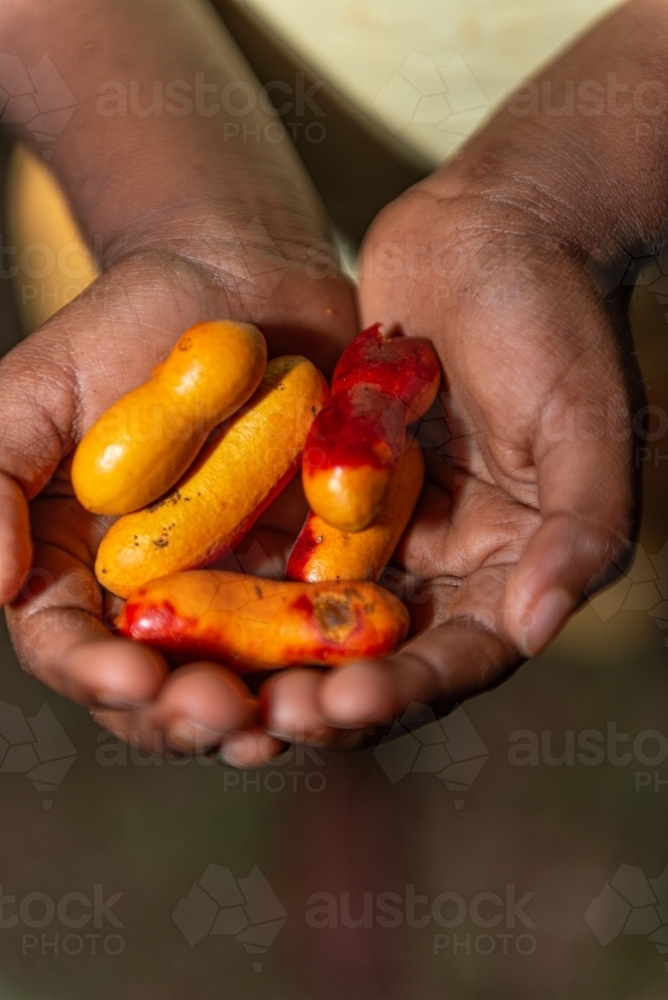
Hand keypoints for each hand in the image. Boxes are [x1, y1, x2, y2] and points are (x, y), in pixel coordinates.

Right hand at [0, 0, 356, 763]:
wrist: (236, 273)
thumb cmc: (123, 325)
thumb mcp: (35, 390)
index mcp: (83, 569)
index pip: (75, 648)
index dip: (98, 677)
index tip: (133, 682)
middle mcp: (163, 594)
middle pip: (165, 685)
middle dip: (189, 715)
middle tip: (225, 719)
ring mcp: (242, 583)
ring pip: (248, 675)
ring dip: (266, 711)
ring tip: (286, 723)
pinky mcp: (315, 561)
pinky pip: (328, 619)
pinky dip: (338, 653)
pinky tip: (359, 670)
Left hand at [260, 0, 667, 746]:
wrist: (497, 225)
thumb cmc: (557, 317)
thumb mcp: (585, 420)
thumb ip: (581, 527)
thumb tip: (536, 630)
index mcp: (520, 566)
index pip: (463, 657)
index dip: (405, 693)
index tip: (338, 706)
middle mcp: (452, 563)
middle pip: (383, 657)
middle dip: (323, 696)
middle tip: (258, 723)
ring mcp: (390, 527)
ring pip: (323, 616)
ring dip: (271, 658)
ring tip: (209, 689)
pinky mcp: (335, 485)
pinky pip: (288, 544)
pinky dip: (246, 581)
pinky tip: (187, 603)